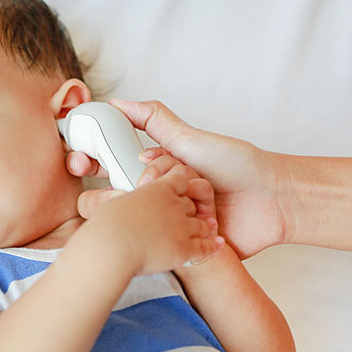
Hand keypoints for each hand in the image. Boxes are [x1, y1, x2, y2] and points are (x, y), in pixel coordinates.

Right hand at [68, 99, 285, 258]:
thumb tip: (115, 101)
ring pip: (137, 221)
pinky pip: (163, 249)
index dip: (90, 163)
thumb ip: (152, 119)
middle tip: (137, 186)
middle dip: (119, 192)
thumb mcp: (190, 138)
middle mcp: (155, 199)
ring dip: (157, 208)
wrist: (273, 199)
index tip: (79, 160)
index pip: (108, 168)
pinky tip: (188, 223)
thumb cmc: (236, 165)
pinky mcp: (183, 250)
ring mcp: (168, 225)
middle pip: (117, 197)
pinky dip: (170, 236)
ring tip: (183, 199)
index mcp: (152, 173)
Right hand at [89, 164, 223, 275]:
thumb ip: (119, 194)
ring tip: (190, 233)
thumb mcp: (111, 198)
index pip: (180, 176)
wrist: (110, 250)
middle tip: (177, 216)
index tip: (173, 189)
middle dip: (187, 208)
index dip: (178, 181)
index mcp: (160, 187)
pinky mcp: (187, 249)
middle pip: (190, 202)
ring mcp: (183, 227)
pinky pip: (206, 246)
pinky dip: (213, 245)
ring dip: (200, 226)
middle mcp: (175, 205)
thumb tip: (114, 194)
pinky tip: (217, 243)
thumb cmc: (108, 225)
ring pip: (200, 223)